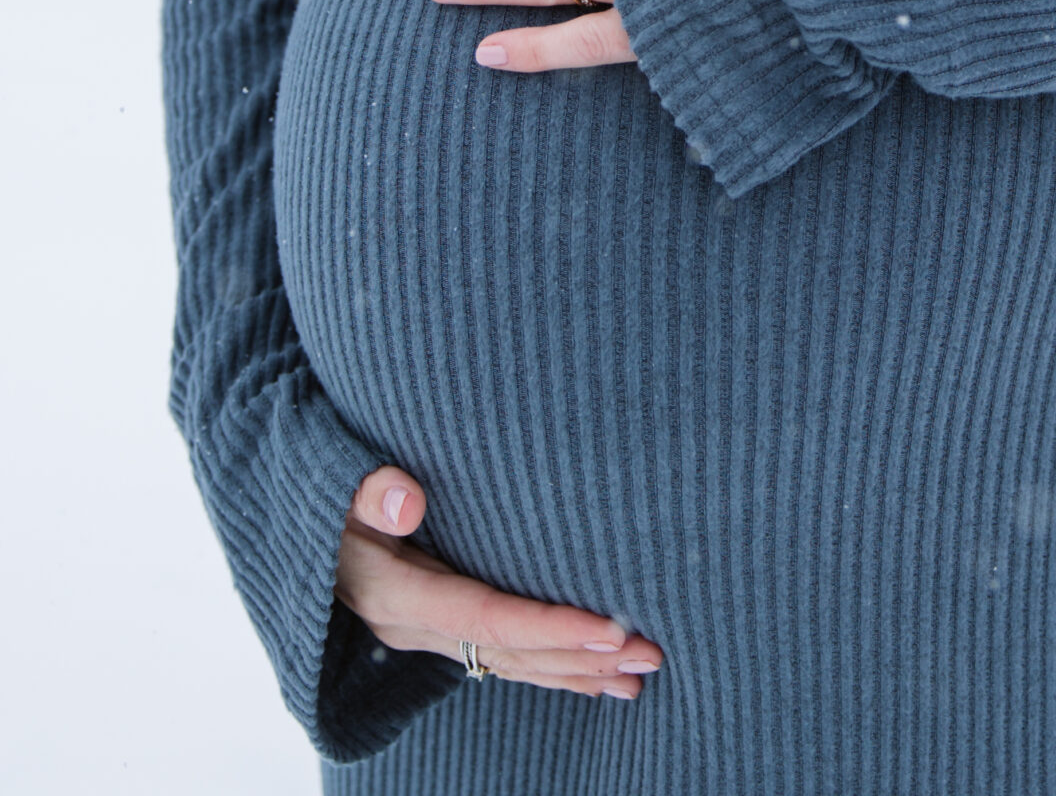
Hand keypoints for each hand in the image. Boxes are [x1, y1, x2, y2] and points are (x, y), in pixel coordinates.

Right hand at [336, 464, 660, 696]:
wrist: (294, 521)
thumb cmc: (319, 493)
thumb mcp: (331, 489)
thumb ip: (368, 492)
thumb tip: (406, 500)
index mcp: (396, 595)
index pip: (487, 620)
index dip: (550, 627)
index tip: (610, 629)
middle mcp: (417, 626)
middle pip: (511, 653)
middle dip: (582, 658)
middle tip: (651, 654)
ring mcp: (428, 632)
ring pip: (512, 663)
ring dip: (576, 670)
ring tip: (639, 676)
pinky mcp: (438, 625)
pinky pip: (501, 655)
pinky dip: (551, 664)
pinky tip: (593, 676)